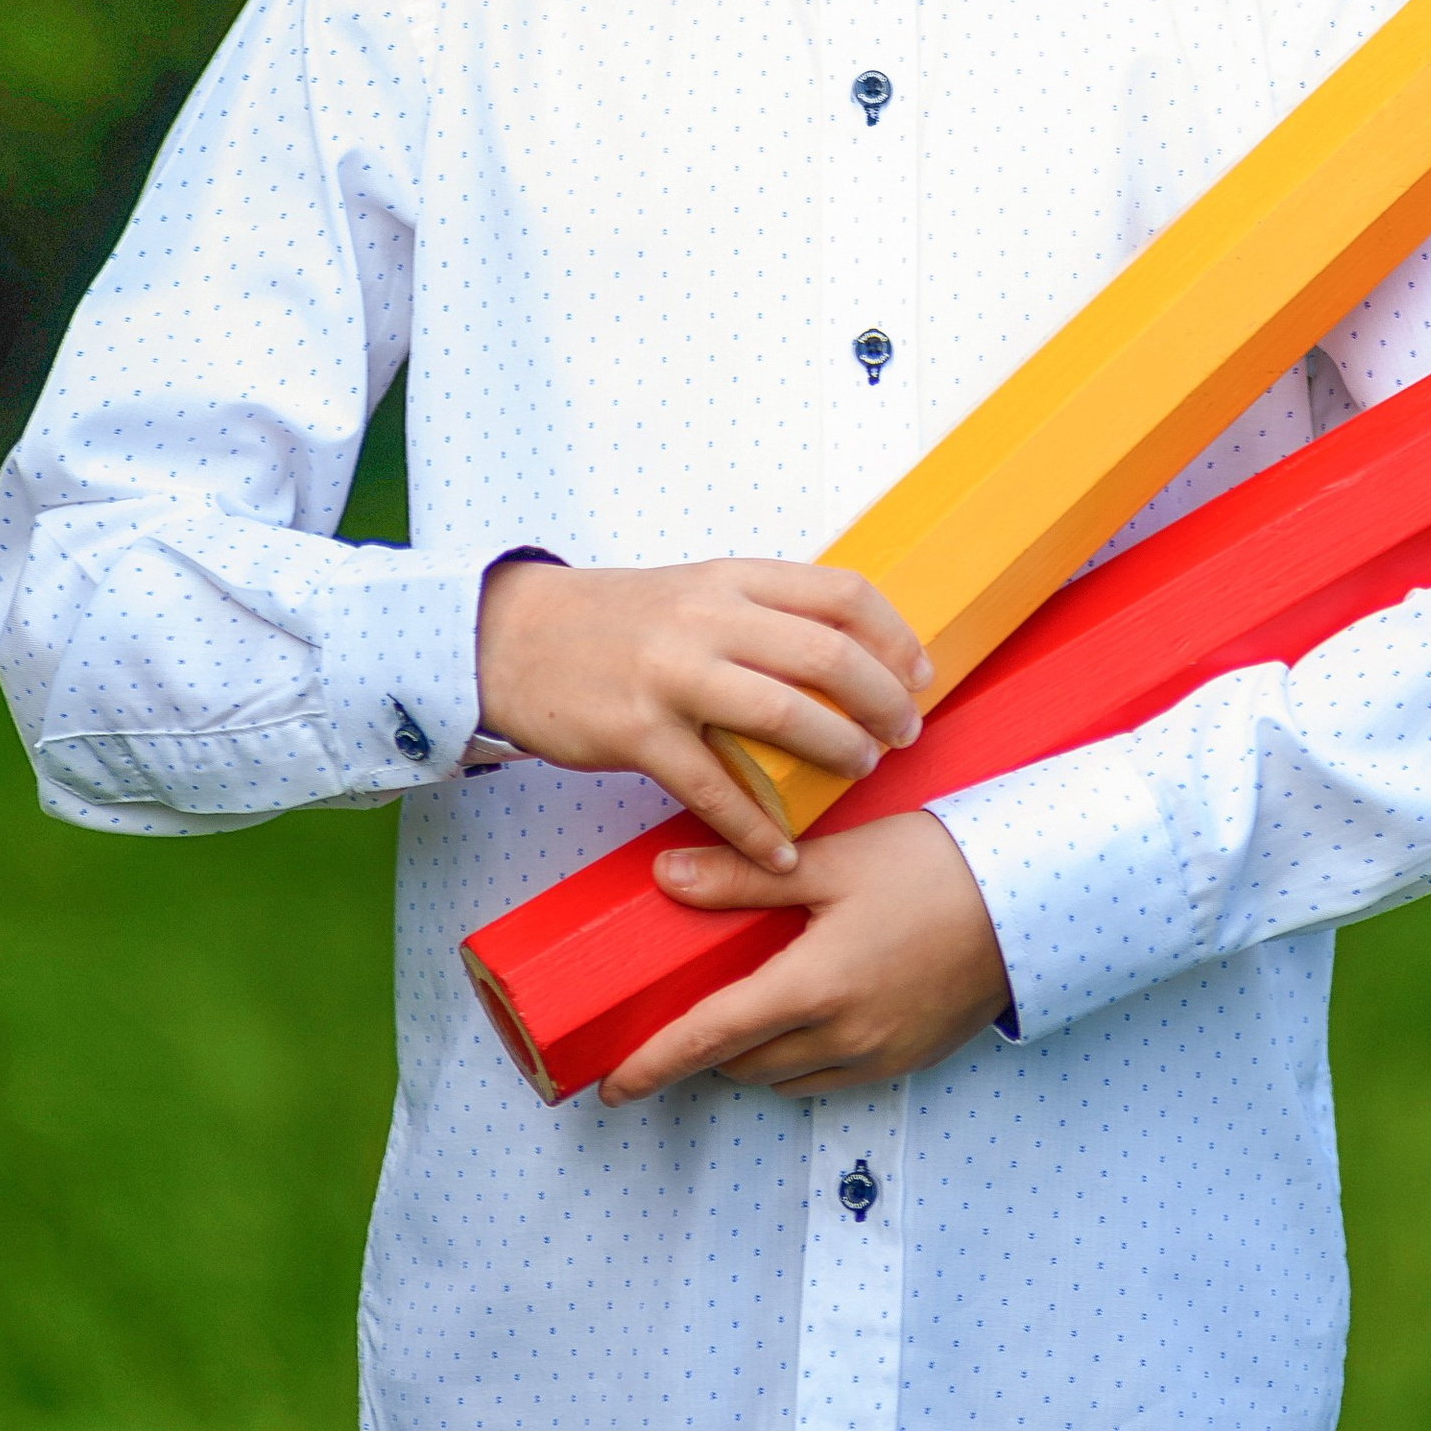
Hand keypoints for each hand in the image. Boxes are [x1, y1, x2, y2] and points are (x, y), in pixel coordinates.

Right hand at [475, 556, 929, 871]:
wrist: (512, 637)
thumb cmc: (617, 621)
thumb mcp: (694, 592)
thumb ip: (760, 612)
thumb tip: (845, 650)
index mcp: (731, 579)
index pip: (841, 593)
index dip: (894, 636)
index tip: (919, 674)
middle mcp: (708, 618)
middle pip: (826, 655)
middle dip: (881, 700)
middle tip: (903, 733)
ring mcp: (671, 675)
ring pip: (782, 714)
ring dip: (835, 750)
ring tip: (859, 770)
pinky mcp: (636, 732)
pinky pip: (712, 788)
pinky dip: (755, 828)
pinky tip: (779, 851)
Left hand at [599, 814, 1011, 1099]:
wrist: (1033, 896)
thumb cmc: (933, 868)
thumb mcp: (833, 861)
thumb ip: (742, 876)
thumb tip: (665, 876)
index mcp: (814, 988)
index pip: (710, 1038)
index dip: (655, 1065)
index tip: (613, 1088)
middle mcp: (843, 1037)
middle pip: (744, 1064)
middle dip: (706, 1052)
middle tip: (681, 1022)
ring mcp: (880, 1056)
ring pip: (787, 1077)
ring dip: (754, 1057)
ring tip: (742, 1013)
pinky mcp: (910, 1060)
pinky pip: (833, 1078)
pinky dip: (802, 1060)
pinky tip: (805, 1020)